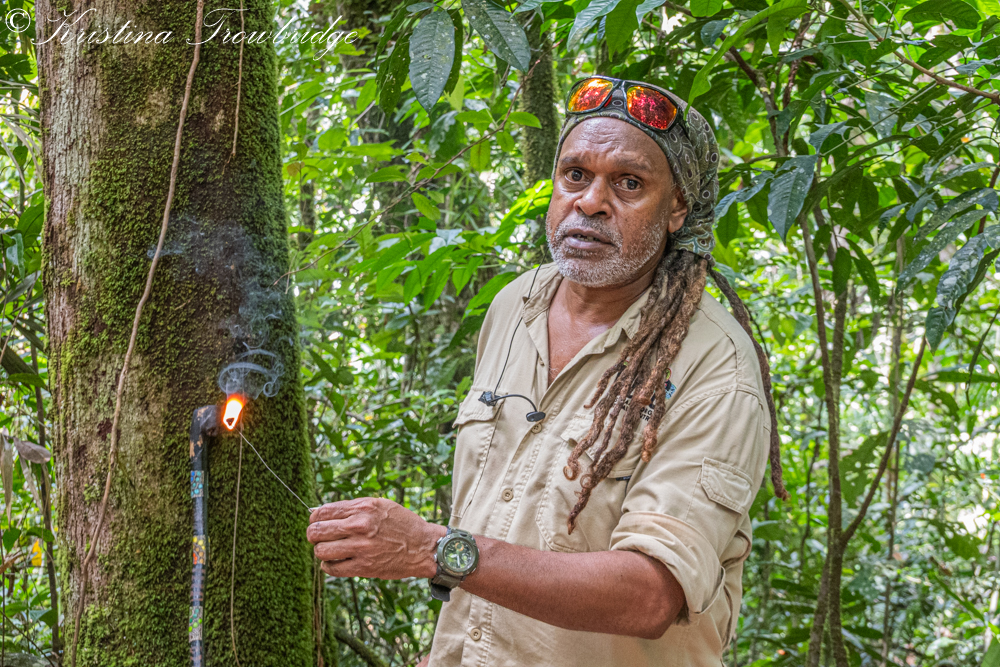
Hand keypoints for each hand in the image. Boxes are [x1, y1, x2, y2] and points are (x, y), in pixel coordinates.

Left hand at [307, 497, 447, 579]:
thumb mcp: (380, 505)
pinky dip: (328, 566)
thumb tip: (324, 512)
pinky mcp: (363, 567)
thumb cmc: (402, 524)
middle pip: (316, 532)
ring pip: (321, 551)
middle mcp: (359, 526)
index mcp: (362, 508)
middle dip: (313, 535)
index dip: (314, 518)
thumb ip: (353, 508)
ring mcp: (360, 548)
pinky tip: (335, 561)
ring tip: (329, 550)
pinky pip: (332, 568)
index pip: (322, 512)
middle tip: (318, 538)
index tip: (316, 522)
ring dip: (321, 551)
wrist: (423, 546)